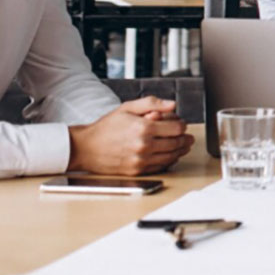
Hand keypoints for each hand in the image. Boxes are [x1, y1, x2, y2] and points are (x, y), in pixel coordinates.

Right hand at [68, 97, 191, 174]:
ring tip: (183, 146)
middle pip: (177, 144)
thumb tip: (173, 104)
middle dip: (185, 139)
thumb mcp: (127, 108)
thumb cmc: (106, 127)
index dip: (182, 125)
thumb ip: (152, 103)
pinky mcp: (137, 171)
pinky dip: (168, 161)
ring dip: (180, 151)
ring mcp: (140, 160)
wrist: (86, 148)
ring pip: (171, 157)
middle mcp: (144, 146)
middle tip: (188, 137)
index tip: (181, 124)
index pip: (177, 128)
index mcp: (143, 128)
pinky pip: (160, 167)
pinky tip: (169, 156)